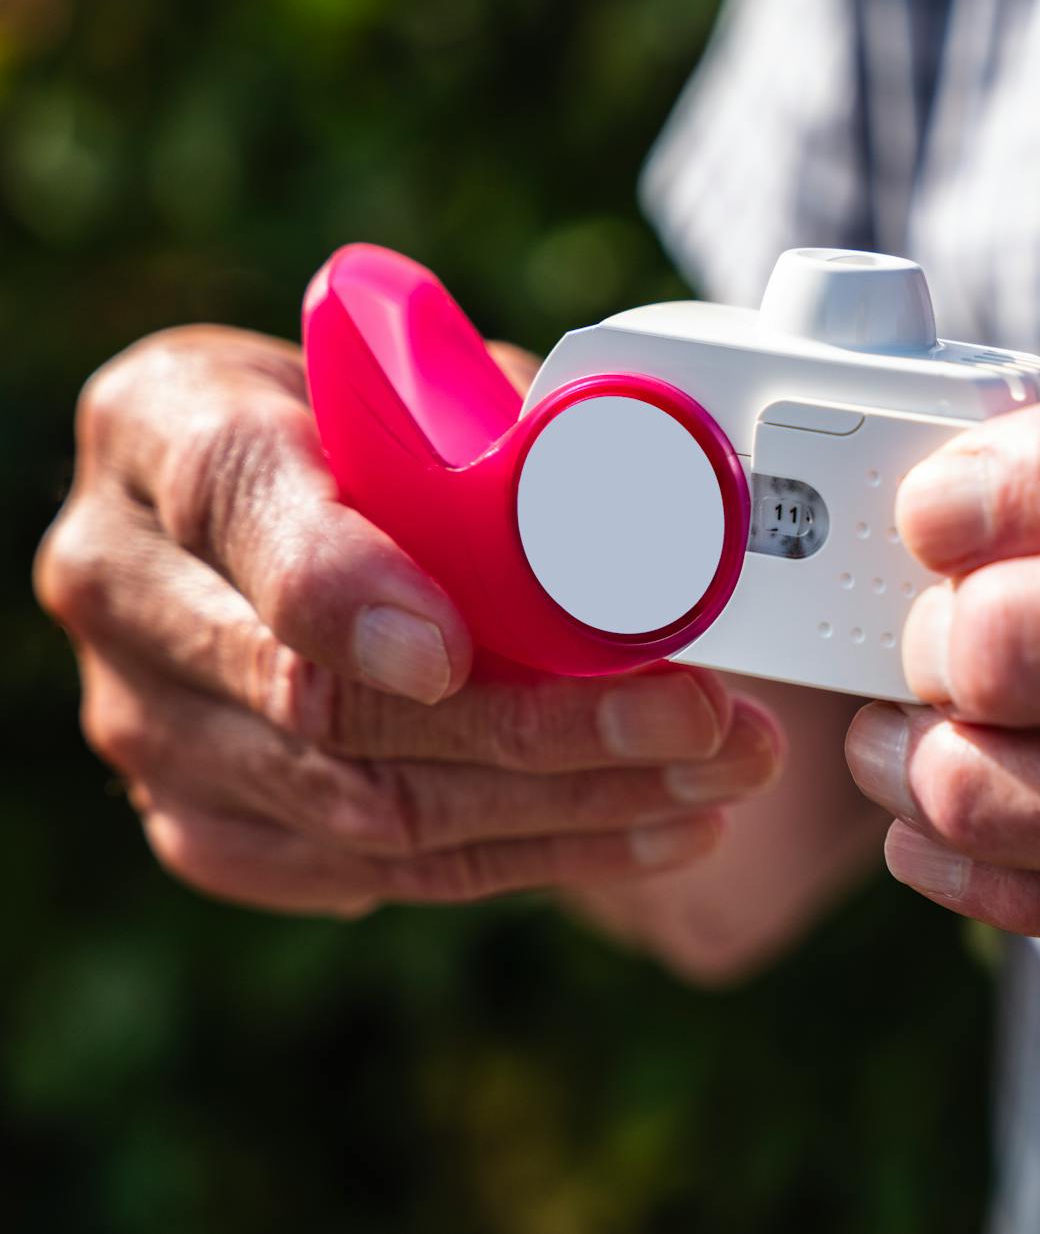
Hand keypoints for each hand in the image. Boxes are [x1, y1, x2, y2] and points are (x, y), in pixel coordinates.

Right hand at [36, 326, 781, 917]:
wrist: (280, 507)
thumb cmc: (361, 414)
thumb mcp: (415, 371)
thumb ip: (494, 420)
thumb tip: (640, 488)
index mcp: (162, 426)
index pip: (242, 504)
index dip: (347, 588)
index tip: (455, 649)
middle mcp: (120, 583)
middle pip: (321, 698)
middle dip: (537, 726)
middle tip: (699, 719)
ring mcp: (147, 721)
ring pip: (363, 808)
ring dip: (566, 807)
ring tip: (715, 778)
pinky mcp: (202, 819)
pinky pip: (370, 871)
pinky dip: (529, 856)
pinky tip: (651, 829)